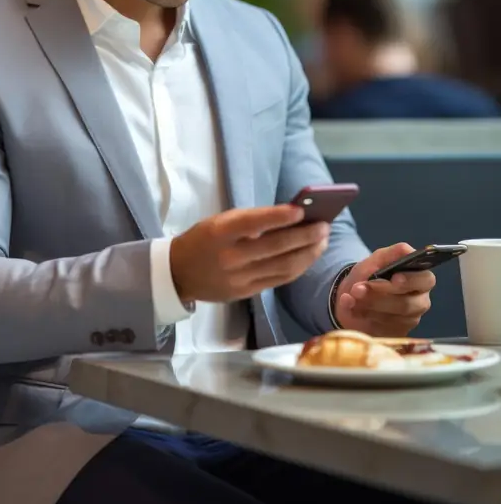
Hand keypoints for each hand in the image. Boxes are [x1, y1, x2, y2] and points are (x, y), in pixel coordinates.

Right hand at [170, 204, 329, 304]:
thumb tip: (291, 217)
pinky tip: (308, 257)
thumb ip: (250, 221)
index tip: (301, 211)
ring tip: (322, 241)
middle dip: (304, 236)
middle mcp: (230, 257)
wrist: (178, 274)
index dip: (278, 217)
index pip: (253, 223)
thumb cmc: (203, 239)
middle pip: (275, 247)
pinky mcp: (246, 293)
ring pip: (283, 266)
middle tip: (324, 226)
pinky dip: (298, 267)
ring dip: (308, 253)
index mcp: (219, 233)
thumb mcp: (219, 222)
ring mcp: (239, 279)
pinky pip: (279, 280)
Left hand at [334, 243, 434, 336]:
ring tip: (351, 297)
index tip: (394, 278)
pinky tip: (353, 309)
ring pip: (392, 318)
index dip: (410, 280)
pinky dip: (363, 318)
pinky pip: (380, 329)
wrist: (354, 297)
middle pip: (407, 304)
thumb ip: (391, 254)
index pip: (425, 280)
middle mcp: (419, 303)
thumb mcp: (376, 260)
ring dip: (368, 306)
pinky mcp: (395, 335)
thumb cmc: (371, 275)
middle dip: (380, 296)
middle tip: (358, 289)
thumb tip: (405, 250)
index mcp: (421, 280)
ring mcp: (408, 321)